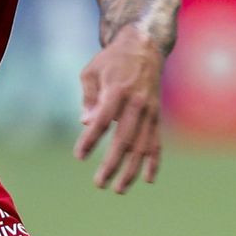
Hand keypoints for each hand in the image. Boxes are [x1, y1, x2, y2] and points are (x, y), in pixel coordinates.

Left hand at [72, 28, 163, 193]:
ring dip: (132, 170)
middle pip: (124, 139)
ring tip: (119, 189)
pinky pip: (156, 143)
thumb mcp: (91, 71)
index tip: (79, 156)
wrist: (144, 46)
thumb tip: (86, 123)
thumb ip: (89, 98)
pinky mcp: (157, 116)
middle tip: (99, 183)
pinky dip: (154, 162)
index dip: (91, 140)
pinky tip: (148, 180)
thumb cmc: (111, 60)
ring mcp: (150, 112)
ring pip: (142, 147)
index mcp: (117, 90)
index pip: (103, 121)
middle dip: (112, 164)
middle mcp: (137, 103)